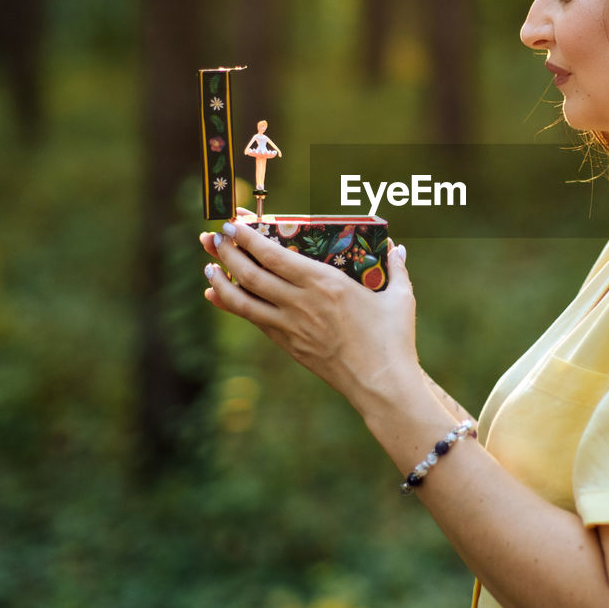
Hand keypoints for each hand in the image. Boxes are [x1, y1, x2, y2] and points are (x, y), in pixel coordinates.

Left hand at [200, 222, 418, 412]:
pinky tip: (218, 295)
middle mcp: (301, 302)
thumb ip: (397, 268)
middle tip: (214, 236)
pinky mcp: (288, 345)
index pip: (275, 255)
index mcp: (326, 283)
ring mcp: (291, 326)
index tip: (234, 223)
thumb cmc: (394, 339)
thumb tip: (397, 248)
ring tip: (208, 264)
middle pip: (251, 273)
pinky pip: (252, 320)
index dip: (249, 237)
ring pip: (243, 299)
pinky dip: (231, 305)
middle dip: (227, 251)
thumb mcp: (400, 298)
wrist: (380, 384)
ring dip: (221, 279)